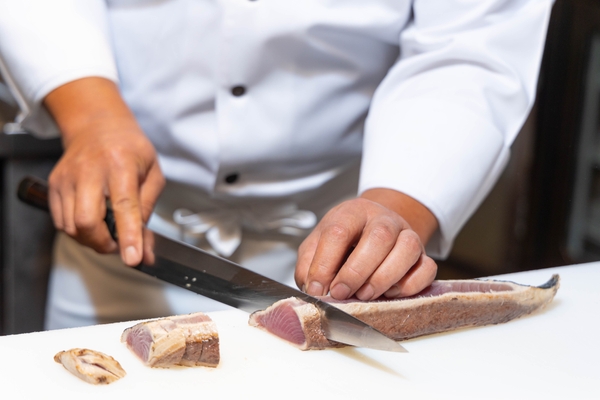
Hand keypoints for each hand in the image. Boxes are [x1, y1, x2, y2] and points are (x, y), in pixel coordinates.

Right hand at [44, 78, 164, 265]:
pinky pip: (61, 222)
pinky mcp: (54, 185)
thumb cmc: (130, 150)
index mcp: (120, 164)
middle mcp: (89, 170)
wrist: (97, 126)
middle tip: (118, 244)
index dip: (128, 236)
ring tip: (107, 232)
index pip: (124, 206)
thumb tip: (146, 248)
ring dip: (91, 241)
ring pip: (72, 227)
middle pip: (87, 221)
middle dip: (104, 243)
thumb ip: (148, 210)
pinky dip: (77, 232)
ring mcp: (67, 178)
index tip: (133, 258)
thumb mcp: (153, 174)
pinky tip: (92, 223)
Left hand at [295, 188, 437, 299]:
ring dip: (384, 278)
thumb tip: (313, 289)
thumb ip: (309, 264)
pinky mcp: (423, 256)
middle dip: (357, 271)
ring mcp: (407, 235)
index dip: (325, 263)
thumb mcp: (317, 245)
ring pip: (408, 249)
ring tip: (364, 295)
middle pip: (379, 237)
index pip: (339, 231)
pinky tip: (390, 293)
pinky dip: (410, 286)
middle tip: (341, 293)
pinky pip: (427, 269)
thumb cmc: (342, 240)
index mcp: (353, 212)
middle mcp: (384, 219)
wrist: (373, 229)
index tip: (318, 288)